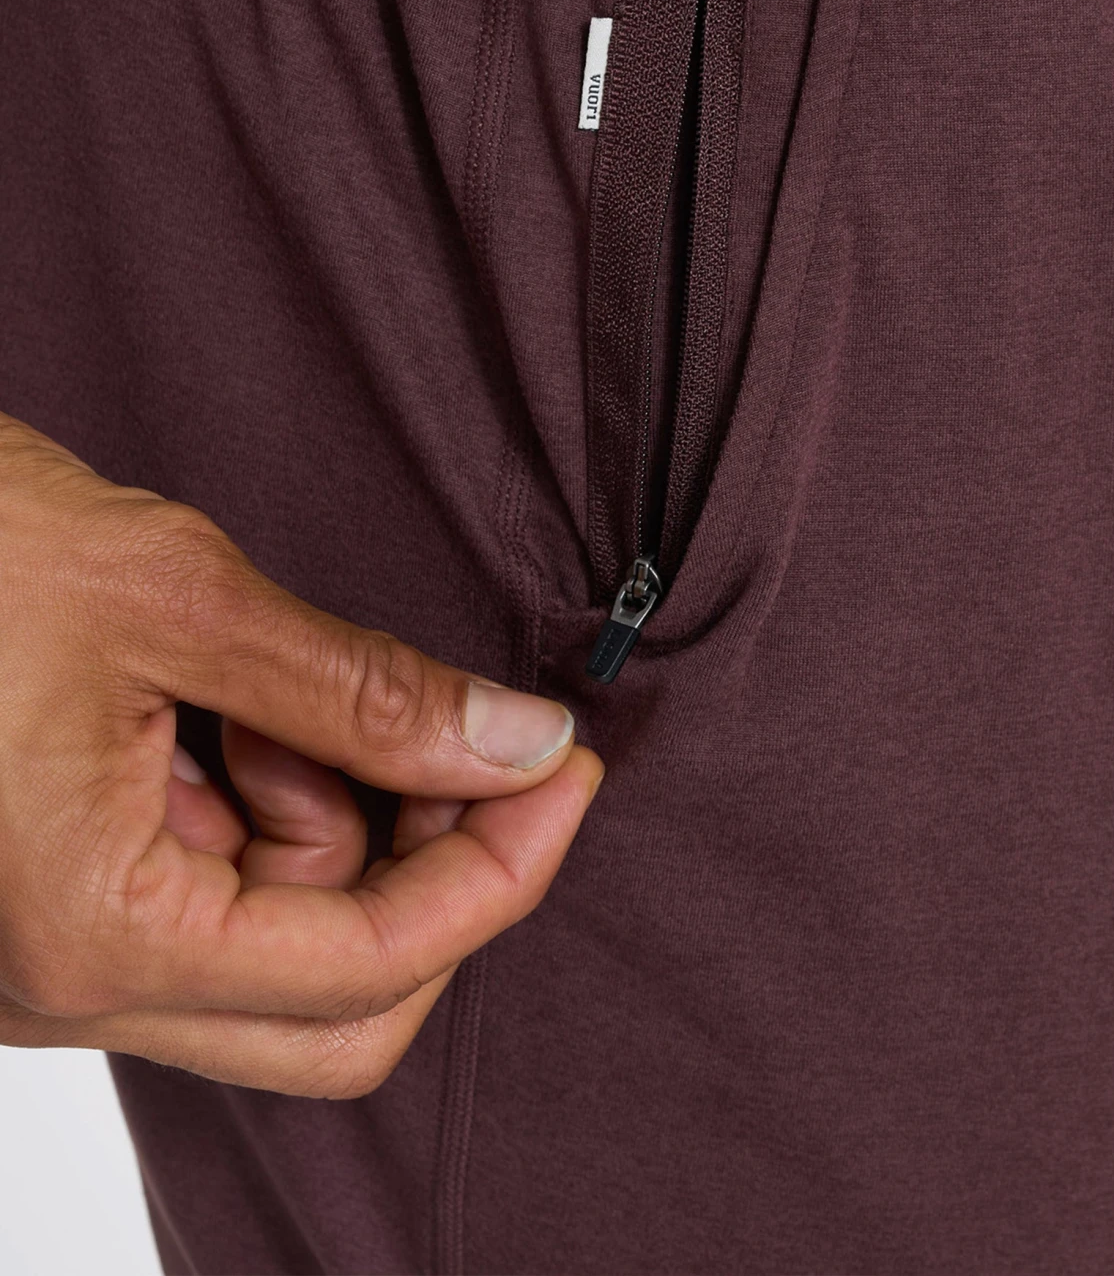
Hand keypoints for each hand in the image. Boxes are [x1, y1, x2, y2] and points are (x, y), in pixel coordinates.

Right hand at [0, 413, 601, 1095]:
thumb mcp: (179, 597)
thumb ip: (362, 691)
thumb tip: (523, 742)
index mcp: (92, 934)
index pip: (371, 968)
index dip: (502, 865)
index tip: (569, 761)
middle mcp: (67, 982)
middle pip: (340, 1004)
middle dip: (427, 865)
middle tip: (460, 727)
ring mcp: (57, 949)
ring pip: (287, 942)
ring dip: (335, 813)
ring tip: (262, 682)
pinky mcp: (60, 893)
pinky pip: (221, 888)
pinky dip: (270, 799)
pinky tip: (226, 703)